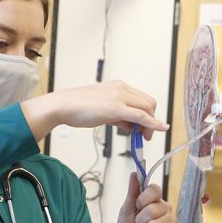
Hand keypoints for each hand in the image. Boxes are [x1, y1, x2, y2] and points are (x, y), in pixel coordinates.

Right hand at [21, 80, 168, 141]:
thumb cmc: (77, 108)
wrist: (62, 105)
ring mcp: (120, 96)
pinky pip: (141, 116)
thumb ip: (118, 115)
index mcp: (118, 86)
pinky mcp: (116, 108)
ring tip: (141, 137)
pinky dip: (153, 123)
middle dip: (151, 120)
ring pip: (148, 109)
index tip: (144, 127)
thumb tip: (130, 126)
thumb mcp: (102, 109)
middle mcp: (121, 88)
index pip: (142, 99)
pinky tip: (159, 129)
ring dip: (150, 124)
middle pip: (149, 103)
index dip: (147, 114)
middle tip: (145, 135)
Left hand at [116, 173, 178, 222]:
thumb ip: (131, 194)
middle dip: (140, 219)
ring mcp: (171, 221)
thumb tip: (134, 173)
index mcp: (153, 200)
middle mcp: (164, 208)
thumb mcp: (126, 212)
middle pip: (154, 208)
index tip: (137, 205)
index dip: (145, 197)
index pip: (155, 189)